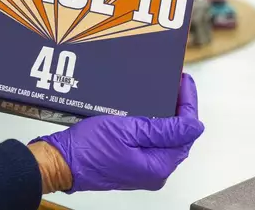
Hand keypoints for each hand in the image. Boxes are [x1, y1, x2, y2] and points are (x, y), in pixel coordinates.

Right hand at [29, 73, 203, 192]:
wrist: (60, 162)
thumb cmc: (87, 148)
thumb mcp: (126, 130)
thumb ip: (163, 129)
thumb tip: (193, 126)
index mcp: (158, 165)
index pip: (186, 132)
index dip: (188, 104)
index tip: (185, 82)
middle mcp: (154, 171)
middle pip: (178, 137)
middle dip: (180, 110)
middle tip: (177, 85)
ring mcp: (141, 169)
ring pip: (164, 141)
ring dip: (166, 118)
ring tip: (164, 95)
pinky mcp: (130, 165)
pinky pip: (149, 144)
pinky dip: (152, 127)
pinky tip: (147, 114)